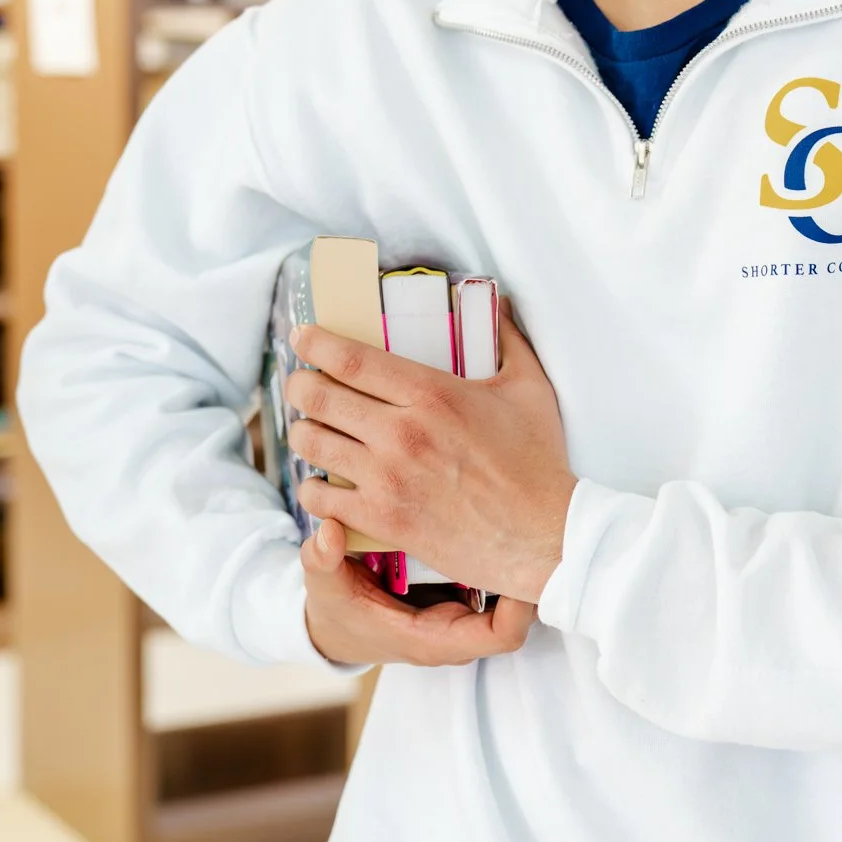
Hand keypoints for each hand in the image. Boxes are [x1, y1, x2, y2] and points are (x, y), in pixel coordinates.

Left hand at [286, 302, 576, 604]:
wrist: (543, 536)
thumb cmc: (538, 462)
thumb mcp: (529, 388)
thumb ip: (508, 341)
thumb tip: (498, 305)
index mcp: (432, 393)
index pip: (353, 359)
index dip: (317, 344)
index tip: (302, 336)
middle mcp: (401, 432)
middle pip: (321, 397)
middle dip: (300, 385)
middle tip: (299, 383)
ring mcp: (388, 478)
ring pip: (315, 445)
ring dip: (302, 432)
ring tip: (307, 429)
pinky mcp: (384, 519)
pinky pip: (323, 499)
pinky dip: (312, 488)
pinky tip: (319, 483)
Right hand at [302, 518, 537, 666]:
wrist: (333, 621)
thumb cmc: (336, 610)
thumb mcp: (324, 587)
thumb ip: (323, 563)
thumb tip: (327, 534)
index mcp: (434, 638)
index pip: (501, 636)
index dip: (522, 605)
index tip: (522, 559)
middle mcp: (457, 625)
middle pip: (518, 608)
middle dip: (528, 566)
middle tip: (537, 517)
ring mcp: (461, 607)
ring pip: (509, 585)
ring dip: (517, 549)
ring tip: (525, 502)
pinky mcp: (458, 585)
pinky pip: (493, 571)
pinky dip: (498, 542)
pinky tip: (497, 502)